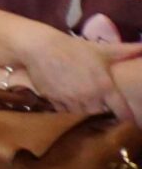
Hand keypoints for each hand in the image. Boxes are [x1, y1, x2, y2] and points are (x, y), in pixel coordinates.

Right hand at [22, 32, 141, 123]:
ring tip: (85, 104)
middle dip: (101, 110)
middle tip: (101, 105)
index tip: (129, 121)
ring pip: (82, 115)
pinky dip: (68, 109)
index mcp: (104, 86)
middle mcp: (90, 97)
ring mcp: (71, 101)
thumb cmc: (74, 48)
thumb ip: (125, 51)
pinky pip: (65, 113)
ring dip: (84, 111)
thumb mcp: (101, 50)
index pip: (122, 111)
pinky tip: (68, 100)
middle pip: (100, 114)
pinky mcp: (55, 102)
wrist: (40, 47)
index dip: (127, 117)